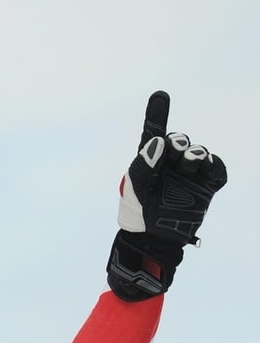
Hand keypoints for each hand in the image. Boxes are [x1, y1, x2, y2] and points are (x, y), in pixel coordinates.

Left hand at [117, 91, 226, 244]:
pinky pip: (217, 170)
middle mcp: (172, 163)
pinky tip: (207, 167)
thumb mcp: (135, 187)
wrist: (153, 237)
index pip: (154, 133)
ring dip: (194, 154)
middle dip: (178, 142)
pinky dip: (214, 165)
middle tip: (175, 150)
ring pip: (199, 153)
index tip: (160, 95)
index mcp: (150, 159)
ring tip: (189, 163)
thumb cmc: (137, 210)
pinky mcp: (207, 186)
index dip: (157, 113)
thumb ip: (144, 163)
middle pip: (179, 140)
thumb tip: (159, 141)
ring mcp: (191, 174)